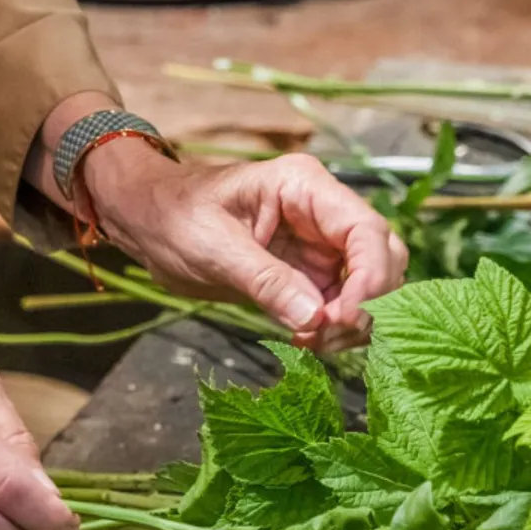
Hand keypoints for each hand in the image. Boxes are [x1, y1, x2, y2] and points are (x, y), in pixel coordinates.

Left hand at [80, 141, 408, 352]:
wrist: (148, 221)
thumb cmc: (173, 216)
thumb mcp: (214, 248)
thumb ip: (266, 281)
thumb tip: (315, 318)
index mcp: (305, 186)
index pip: (367, 230)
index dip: (370, 278)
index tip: (344, 318)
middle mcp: (324, 213)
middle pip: (382, 258)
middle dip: (367, 303)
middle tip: (328, 336)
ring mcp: (322, 246)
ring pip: (370, 286)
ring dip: (353, 321)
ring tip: (312, 342)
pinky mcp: (311, 275)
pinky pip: (343, 305)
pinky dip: (335, 329)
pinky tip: (307, 341)